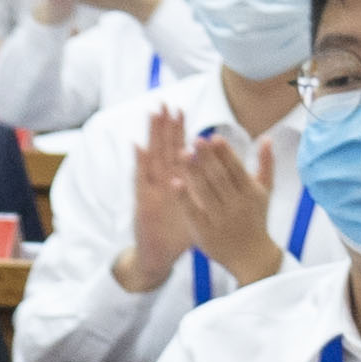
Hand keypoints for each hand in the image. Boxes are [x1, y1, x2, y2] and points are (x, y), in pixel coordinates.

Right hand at [118, 117, 197, 293]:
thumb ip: (204, 193)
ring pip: (151, 158)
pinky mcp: (143, 203)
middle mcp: (161, 183)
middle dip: (164, 127)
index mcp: (174, 183)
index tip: (181, 110)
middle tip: (165, 103)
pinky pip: (141, 181)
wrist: (157, 258)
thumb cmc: (177, 235)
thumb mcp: (195, 211)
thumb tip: (222, 180)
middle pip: (162, 150)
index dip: (178, 132)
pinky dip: (139, 164)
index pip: (176, 151)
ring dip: (152, 136)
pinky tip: (138, 146)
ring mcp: (151, 191)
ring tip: (153, 115)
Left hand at [178, 127, 286, 284]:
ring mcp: (220, 219)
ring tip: (183, 152)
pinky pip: (193, 212)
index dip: (225, 153)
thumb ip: (266, 164)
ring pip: (206, 192)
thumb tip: (267, 138)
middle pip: (220, 178)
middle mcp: (236, 205)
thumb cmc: (256, 219)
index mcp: (251, 193)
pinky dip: (184, 197)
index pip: (236, 169)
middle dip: (208, 158)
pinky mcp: (205, 232)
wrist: (252, 258)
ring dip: (194, 171)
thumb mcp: (265, 192)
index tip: (214, 137)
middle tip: (196, 140)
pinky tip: (174, 182)